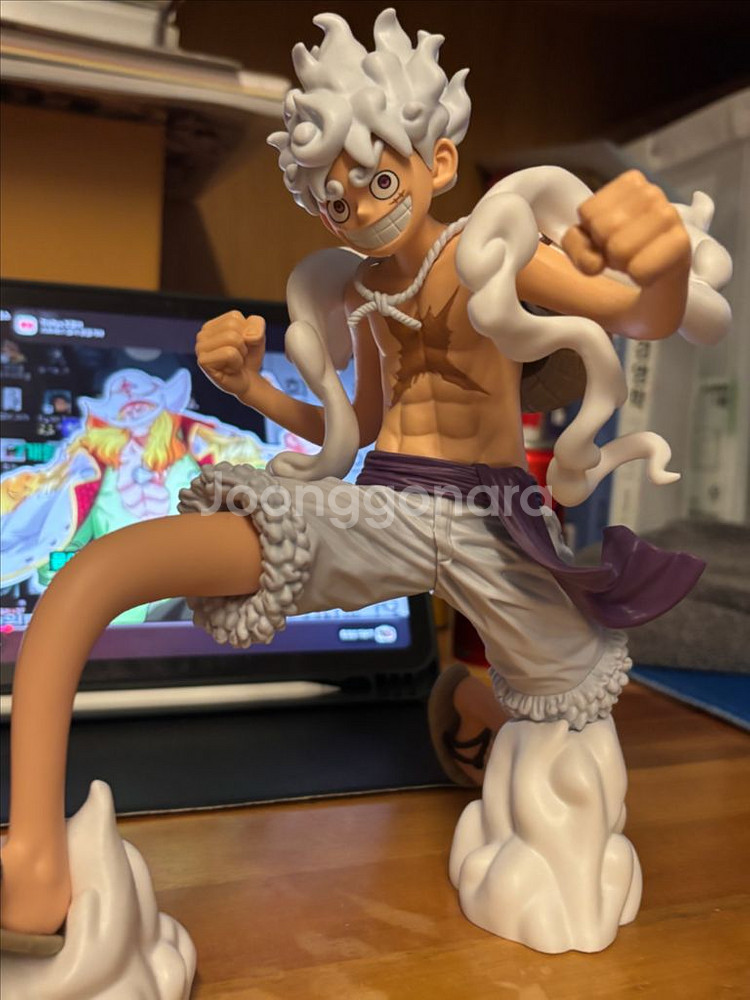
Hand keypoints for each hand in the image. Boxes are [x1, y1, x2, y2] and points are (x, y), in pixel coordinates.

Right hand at [195, 312, 265, 397]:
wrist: (248, 381)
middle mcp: (202, 334)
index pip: (234, 316)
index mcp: (212, 324)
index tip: (242, 344)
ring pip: (233, 338)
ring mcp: (200, 348)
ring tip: (234, 362)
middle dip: (243, 343)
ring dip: (241, 353)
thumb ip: (257, 324)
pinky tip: (230, 370)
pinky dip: (237, 363)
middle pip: (232, 326)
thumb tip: (247, 336)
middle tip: (238, 355)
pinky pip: (230, 354)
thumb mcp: (258, 335)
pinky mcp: (203, 361)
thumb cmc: (249, 357)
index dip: (246, 332)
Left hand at [562, 170, 690, 286]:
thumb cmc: (623, 251)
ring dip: (622, 265)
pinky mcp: (681, 242)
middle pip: (603, 228)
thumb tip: (594, 264)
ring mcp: (670, 214)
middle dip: (607, 250)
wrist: (659, 277)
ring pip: (619, 249)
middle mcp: (652, 191)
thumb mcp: (587, 244)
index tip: (609, 237)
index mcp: (629, 183)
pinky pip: (640, 270)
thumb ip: (575, 246)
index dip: (592, 234)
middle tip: (624, 252)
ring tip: (637, 259)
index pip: (587, 212)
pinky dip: (638, 277)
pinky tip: (651, 270)